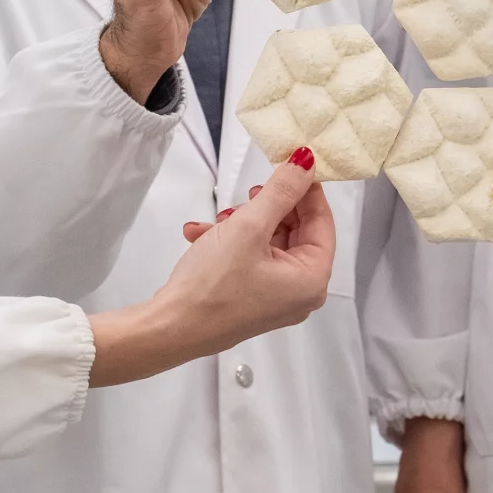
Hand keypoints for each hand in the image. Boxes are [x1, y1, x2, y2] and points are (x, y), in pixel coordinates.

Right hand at [89, 151, 332, 385]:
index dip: (305, 189)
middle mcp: (300, 293)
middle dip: (268, 208)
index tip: (288, 164)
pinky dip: (229, 243)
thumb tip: (306, 162)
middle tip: (247, 193)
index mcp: (312, 278)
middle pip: (295, 232)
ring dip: (242, 223)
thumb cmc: (214, 283)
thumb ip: (281, 190)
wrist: (169, 329)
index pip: (322, 220)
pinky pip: (250, 260)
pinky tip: (199, 234)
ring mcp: (275, 299)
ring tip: (218, 218)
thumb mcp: (249, 226)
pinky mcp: (250, 300)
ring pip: (268, 243)